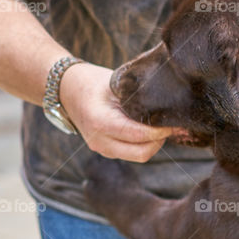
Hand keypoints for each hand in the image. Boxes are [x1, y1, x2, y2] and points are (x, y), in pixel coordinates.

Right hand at [59, 62, 179, 162]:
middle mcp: (100, 141)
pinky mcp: (105, 151)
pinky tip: (148, 131)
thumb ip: (137, 97)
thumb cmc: (91, 82)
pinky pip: (130, 153)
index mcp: (100, 122)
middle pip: (141, 153)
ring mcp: (102, 149)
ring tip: (161, 128)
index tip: (172, 123)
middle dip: (159, 142)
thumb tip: (165, 106)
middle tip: (170, 127)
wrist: (66, 90)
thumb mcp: (115, 84)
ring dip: (152, 144)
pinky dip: (142, 145)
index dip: (159, 131)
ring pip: (137, 156)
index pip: (138, 135)